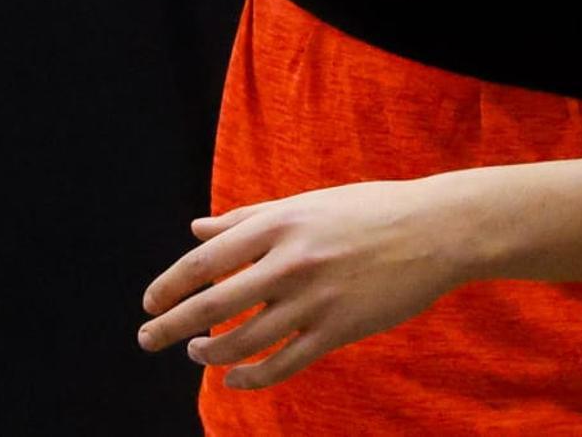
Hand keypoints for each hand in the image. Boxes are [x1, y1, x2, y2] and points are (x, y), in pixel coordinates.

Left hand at [137, 176, 458, 391]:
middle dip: (172, 326)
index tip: (149, 303)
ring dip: (211, 352)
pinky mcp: (336, 331)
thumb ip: (248, 217)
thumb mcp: (305, 203)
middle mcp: (289, 262)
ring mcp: (313, 300)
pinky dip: (251, 377)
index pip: (206, 261)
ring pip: (243, 341)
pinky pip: (281, 364)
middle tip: (148, 339)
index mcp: (279, 223)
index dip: (171, 285)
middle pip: (214, 305)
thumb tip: (196, 228)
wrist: (433, 230)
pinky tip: (235, 378)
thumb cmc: (367, 209)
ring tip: (197, 352)